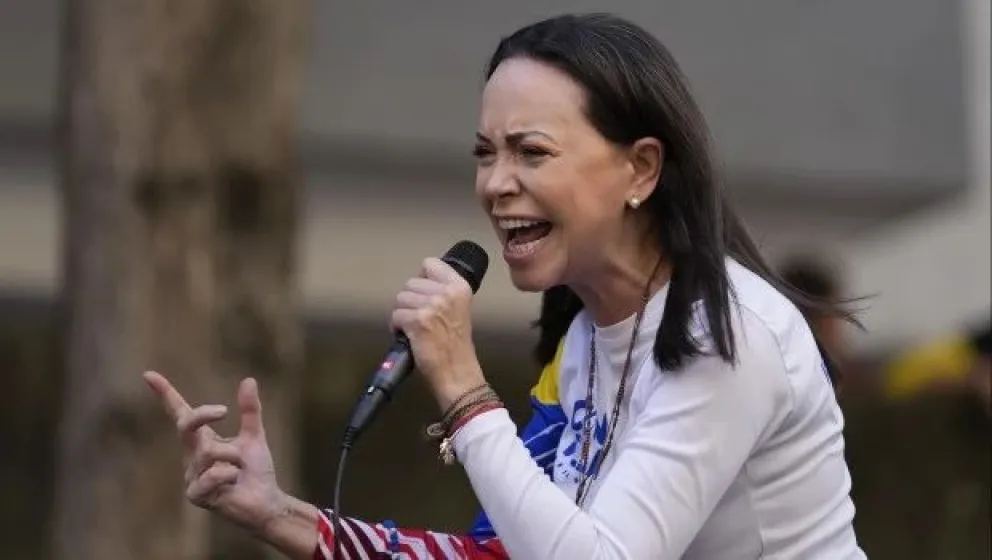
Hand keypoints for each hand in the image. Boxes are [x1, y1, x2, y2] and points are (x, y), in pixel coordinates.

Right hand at [144, 371, 286, 534]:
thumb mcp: (254, 435)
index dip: (165, 394)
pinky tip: (234, 482)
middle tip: (223, 410)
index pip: (180, 413)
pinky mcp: (196, 495)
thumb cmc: (256, 471)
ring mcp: (191, 476)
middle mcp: (192, 455)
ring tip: (240, 468)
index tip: (149, 374)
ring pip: (208, 451)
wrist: (266, 501)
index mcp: (203, 439)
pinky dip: (231, 473)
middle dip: (202, 415)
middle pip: (185, 425)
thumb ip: (250, 411)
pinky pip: (213, 474)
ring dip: (234, 456)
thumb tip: (248, 380)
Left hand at [391, 257, 486, 410]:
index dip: (421, 278)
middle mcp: (446, 293)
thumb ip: (445, 293)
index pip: (430, 264)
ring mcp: (432, 306)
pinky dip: (396, 327)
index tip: (423, 293)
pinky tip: (406, 336)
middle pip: (410, 282)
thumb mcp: (459, 309)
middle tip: (416, 317)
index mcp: (460, 287)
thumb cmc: (456, 345)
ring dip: (401, 313)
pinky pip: (395, 315)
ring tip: (411, 327)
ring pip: (400, 298)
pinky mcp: (417, 320)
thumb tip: (420, 285)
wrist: (457, 372)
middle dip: (409, 300)